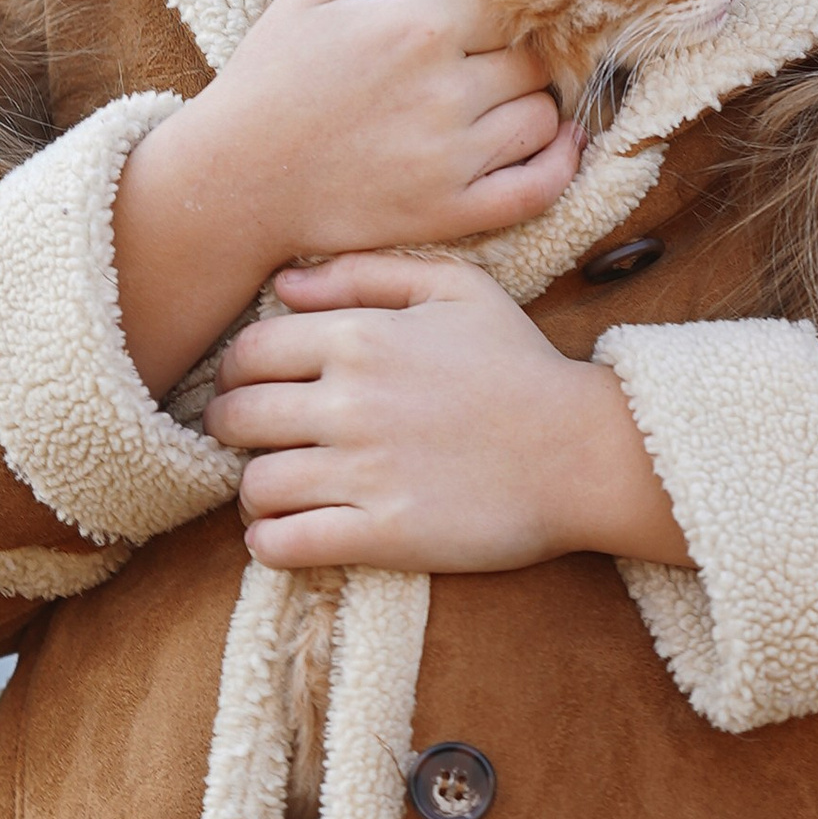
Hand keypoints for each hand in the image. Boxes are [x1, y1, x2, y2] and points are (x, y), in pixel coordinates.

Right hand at [112, 0, 583, 396]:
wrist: (234, 180)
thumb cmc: (270, 79)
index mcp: (417, 26)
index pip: (506, 9)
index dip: (499, 16)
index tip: (483, 29)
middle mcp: (445, 89)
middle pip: (532, 63)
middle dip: (517, 61)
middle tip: (491, 68)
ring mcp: (452, 156)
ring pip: (542, 119)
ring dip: (533, 108)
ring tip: (504, 105)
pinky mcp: (451, 212)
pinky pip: (538, 188)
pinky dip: (561, 165)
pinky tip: (560, 146)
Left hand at [204, 254, 689, 571]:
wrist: (584, 452)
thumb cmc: (521, 367)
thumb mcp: (457, 290)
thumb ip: (366, 274)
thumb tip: (285, 283)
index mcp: (361, 337)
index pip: (248, 353)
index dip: (237, 373)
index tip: (253, 389)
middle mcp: (351, 401)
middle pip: (237, 418)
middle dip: (233, 430)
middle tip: (255, 440)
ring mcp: (365, 471)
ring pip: (255, 485)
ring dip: (254, 491)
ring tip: (276, 491)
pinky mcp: (384, 533)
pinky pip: (285, 543)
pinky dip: (269, 542)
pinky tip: (284, 535)